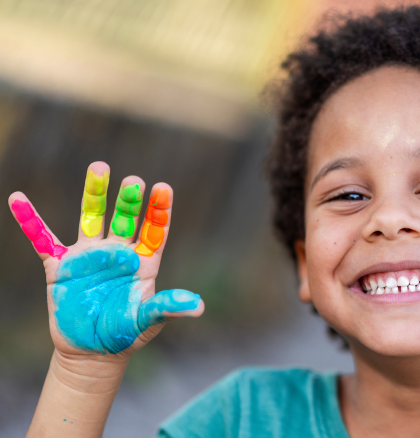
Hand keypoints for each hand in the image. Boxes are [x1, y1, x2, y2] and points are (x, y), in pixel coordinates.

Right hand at [8, 162, 203, 361]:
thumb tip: (197, 307)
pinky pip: (43, 240)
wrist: (93, 352)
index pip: (154, 230)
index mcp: (144, 261)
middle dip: (128, 200)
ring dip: (94, 194)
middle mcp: (118, 252)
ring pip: (91, 218)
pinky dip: (30, 221)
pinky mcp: (61, 267)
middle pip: (124, 218)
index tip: (164, 188)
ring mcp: (89, 256)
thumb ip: (168, 307)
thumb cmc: (126, 334)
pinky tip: (19, 199)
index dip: (159, 210)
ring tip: (99, 167)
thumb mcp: (148, 320)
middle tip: (133, 181)